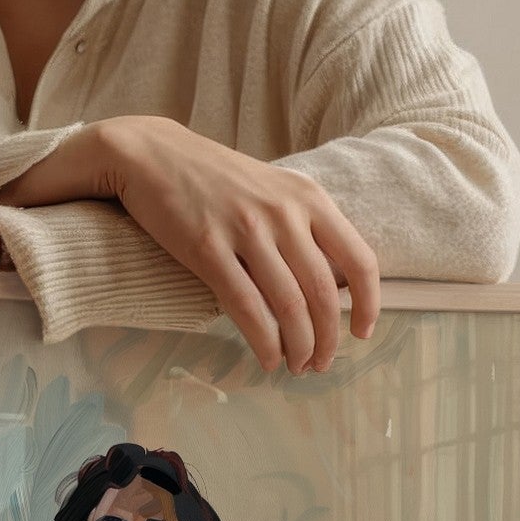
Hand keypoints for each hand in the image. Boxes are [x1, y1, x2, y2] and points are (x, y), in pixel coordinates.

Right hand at [0, 116, 380, 375]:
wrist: (151, 154)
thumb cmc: (214, 180)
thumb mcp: (272, 189)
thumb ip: (303, 227)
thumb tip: (330, 284)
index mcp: (307, 198)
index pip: (358, 259)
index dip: (368, 304)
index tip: (362, 333)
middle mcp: (283, 213)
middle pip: (323, 294)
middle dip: (327, 340)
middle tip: (319, 364)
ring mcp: (246, 229)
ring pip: (289, 306)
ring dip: (298, 348)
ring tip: (295, 366)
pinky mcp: (207, 248)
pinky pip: (247, 308)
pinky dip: (263, 343)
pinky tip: (266, 359)